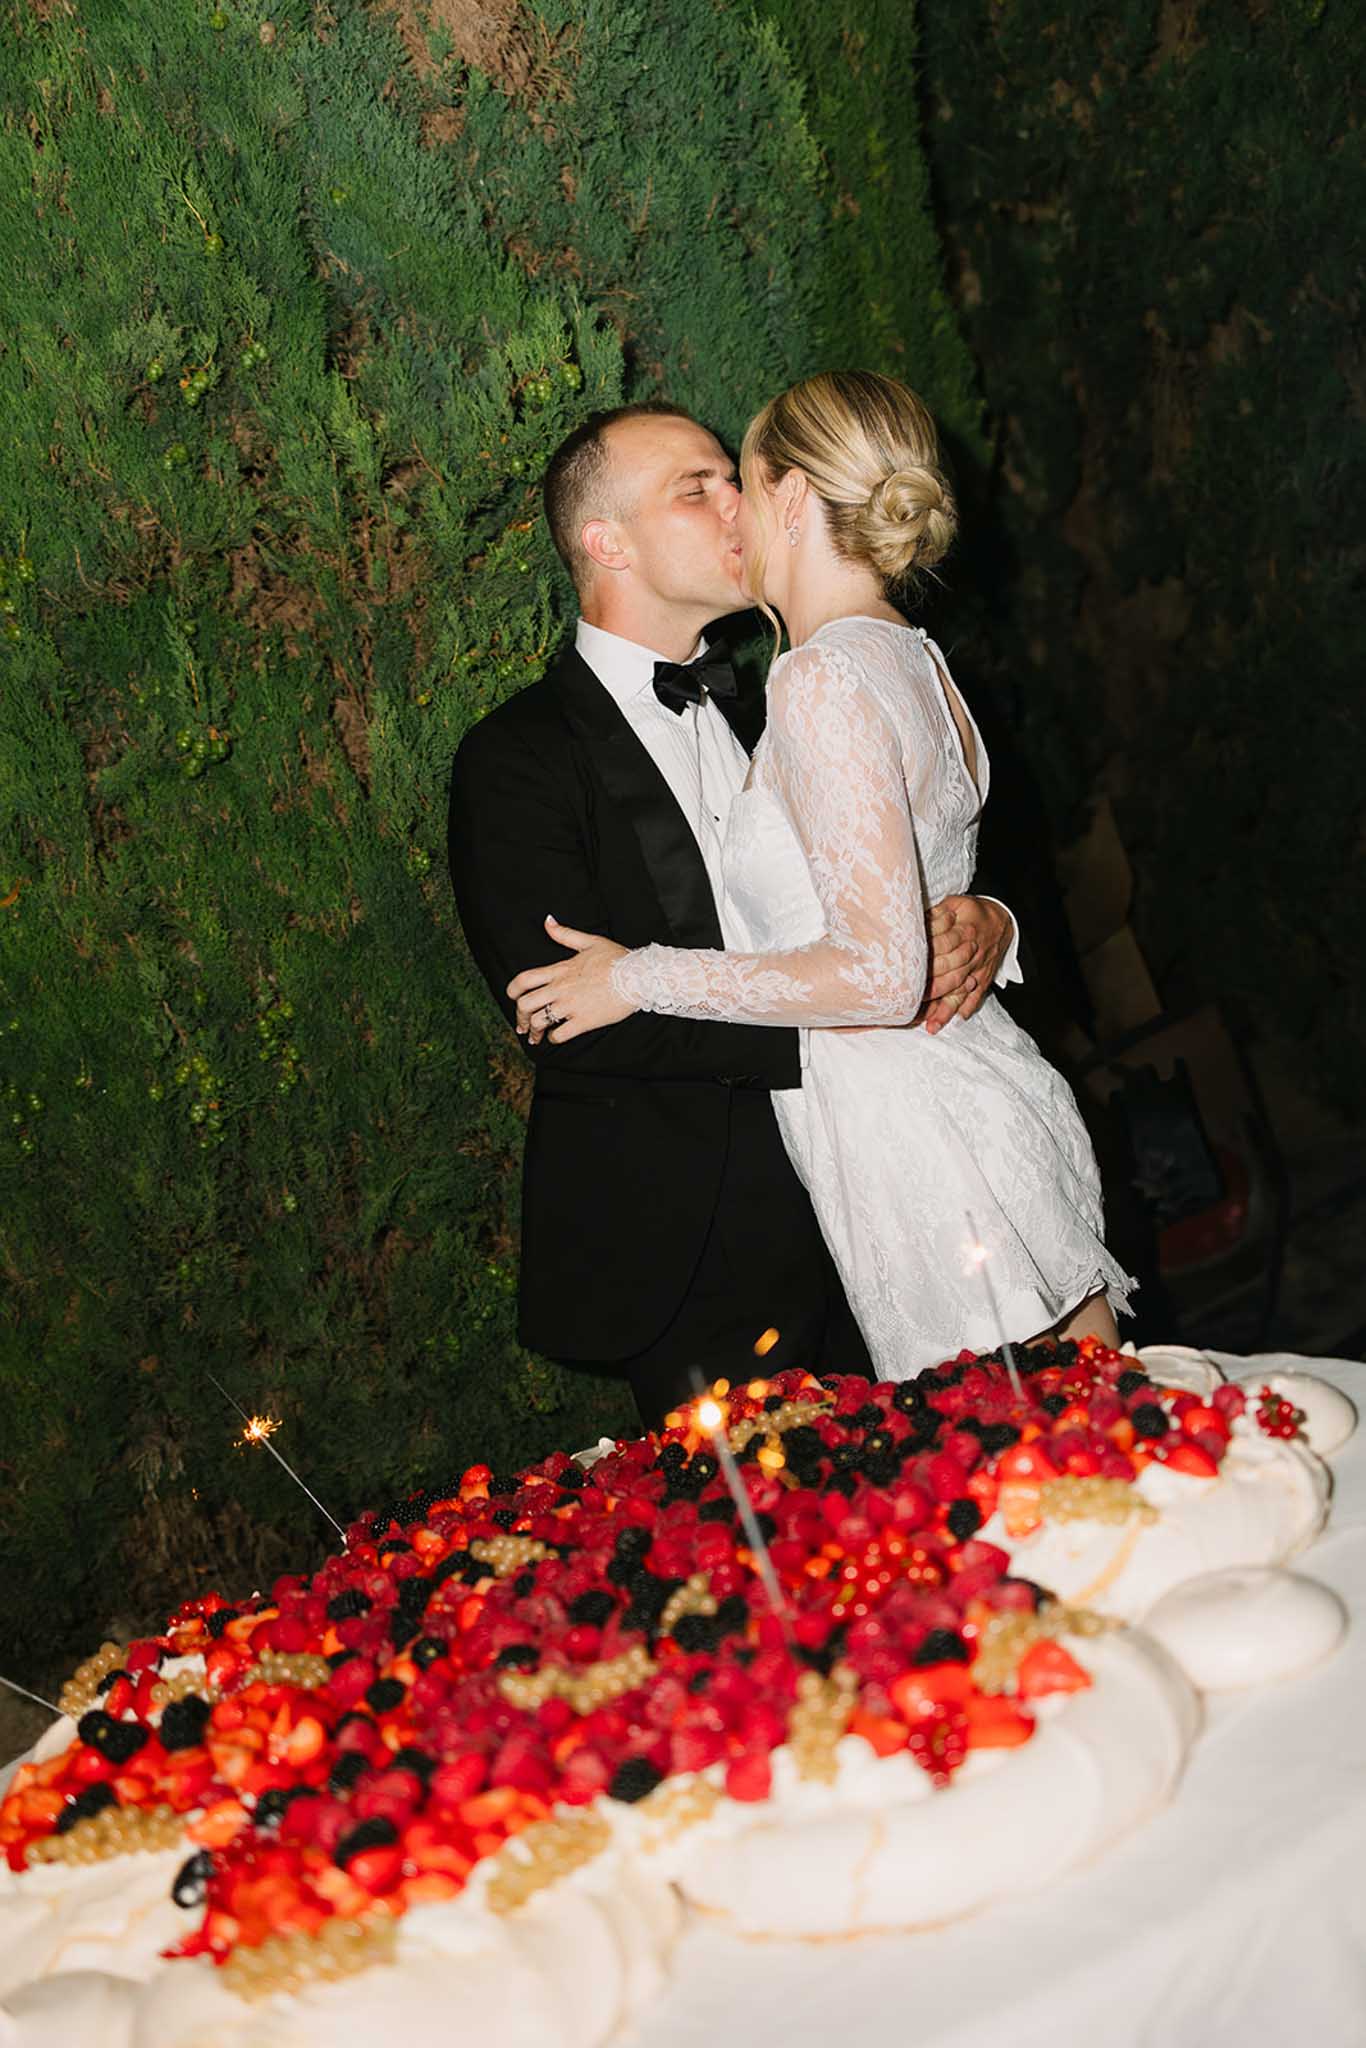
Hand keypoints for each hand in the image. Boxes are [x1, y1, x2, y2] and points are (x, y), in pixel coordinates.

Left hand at [507, 916, 635, 1044]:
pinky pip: (560, 1034)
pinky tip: (556, 1036)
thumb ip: (564, 933)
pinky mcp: (584, 1021)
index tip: (512, 997)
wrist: (640, 976)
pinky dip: (554, 1038)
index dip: (512, 990)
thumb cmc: (617, 958)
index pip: (524, 980)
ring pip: (539, 1021)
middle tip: (523, 1023)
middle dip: (520, 1016)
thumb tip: (548, 921)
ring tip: (536, 1036)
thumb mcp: (589, 941)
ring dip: (534, 1031)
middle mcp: (561, 988)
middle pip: (526, 1004)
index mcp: (560, 969)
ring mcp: (571, 1006)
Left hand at [922, 895, 1013, 1034]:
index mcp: (961, 933)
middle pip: (950, 977)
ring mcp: (979, 967)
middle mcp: (970, 953)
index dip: (924, 968)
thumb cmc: (972, 912)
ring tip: (933, 1026)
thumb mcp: (954, 904)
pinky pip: (978, 994)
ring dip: (947, 1009)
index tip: (907, 981)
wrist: (1002, 917)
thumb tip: (914, 923)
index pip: (939, 953)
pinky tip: (958, 1018)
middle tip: (913, 1011)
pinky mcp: (985, 976)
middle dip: (931, 996)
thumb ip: (935, 914)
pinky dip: (969, 1006)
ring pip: (962, 991)